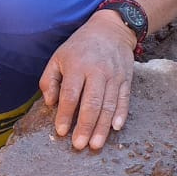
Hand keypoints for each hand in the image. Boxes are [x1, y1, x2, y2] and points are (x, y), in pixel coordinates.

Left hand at [38, 10, 136, 150]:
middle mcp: (97, 72)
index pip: (71, 95)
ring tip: (96, 145)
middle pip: (92, 103)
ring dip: (102, 127)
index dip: (66, 115)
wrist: (111, 30)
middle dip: (85, 127)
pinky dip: (121, 114)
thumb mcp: (58, 57)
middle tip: (79, 145)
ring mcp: (114, 76)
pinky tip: (116, 128)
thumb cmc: (79, 47)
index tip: (61, 132)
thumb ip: (49, 80)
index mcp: (77, 66)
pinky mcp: (127, 79)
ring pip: (109, 105)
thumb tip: (50, 103)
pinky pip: (124, 99)